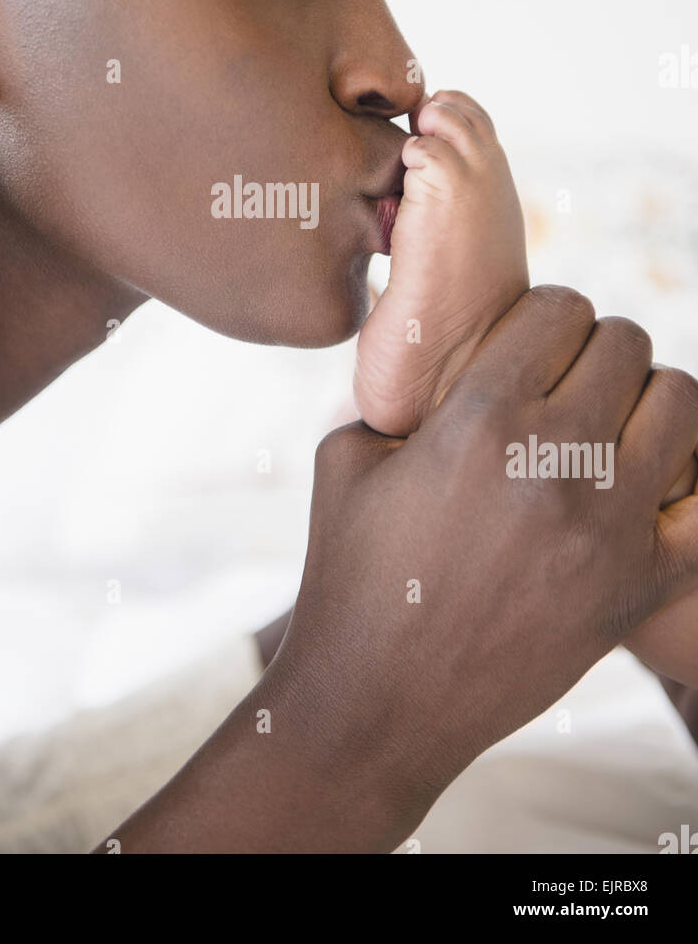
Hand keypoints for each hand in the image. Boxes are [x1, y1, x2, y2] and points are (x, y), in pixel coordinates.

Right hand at [269, 286, 697, 846]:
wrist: (378, 704)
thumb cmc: (350, 574)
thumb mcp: (347, 456)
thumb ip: (400, 391)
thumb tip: (439, 351)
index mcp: (478, 419)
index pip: (560, 308)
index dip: (544, 316)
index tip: (530, 345)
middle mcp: (553, 460)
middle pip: (626, 342)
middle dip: (595, 350)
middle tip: (567, 385)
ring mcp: (607, 527)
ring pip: (680, 402)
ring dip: (646, 401)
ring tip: (608, 430)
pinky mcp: (638, 586)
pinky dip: (684, 482)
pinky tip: (642, 491)